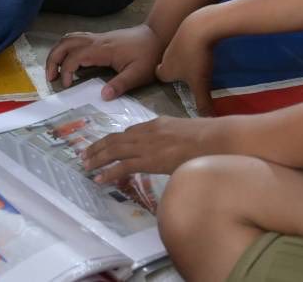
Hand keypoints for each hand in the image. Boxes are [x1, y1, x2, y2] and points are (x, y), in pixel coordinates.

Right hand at [46, 23, 164, 96]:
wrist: (158, 36)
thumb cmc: (149, 55)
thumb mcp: (139, 73)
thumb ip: (121, 85)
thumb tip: (103, 96)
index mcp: (103, 49)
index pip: (74, 56)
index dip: (66, 71)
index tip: (67, 85)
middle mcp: (97, 40)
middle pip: (65, 43)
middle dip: (53, 59)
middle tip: (49, 78)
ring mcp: (98, 37)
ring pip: (69, 38)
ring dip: (58, 52)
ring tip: (54, 70)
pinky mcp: (101, 38)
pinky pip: (77, 39)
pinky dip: (67, 49)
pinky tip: (70, 62)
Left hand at [81, 116, 227, 184]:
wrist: (217, 139)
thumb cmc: (211, 138)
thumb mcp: (189, 133)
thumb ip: (178, 139)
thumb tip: (179, 151)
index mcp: (158, 124)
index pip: (131, 132)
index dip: (116, 140)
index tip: (106, 146)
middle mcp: (148, 131)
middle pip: (117, 138)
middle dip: (99, 146)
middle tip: (86, 154)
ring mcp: (148, 145)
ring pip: (115, 150)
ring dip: (98, 157)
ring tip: (86, 165)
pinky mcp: (150, 160)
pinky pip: (123, 166)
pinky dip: (109, 172)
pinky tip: (99, 178)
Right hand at [156, 6, 223, 115]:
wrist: (200, 26)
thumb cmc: (196, 57)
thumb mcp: (201, 84)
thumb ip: (202, 103)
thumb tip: (208, 121)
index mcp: (165, 70)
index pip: (160, 77)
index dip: (166, 81)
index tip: (174, 85)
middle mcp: (166, 57)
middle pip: (166, 66)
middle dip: (174, 71)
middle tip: (186, 77)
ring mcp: (174, 42)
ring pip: (175, 53)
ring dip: (183, 58)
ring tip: (196, 63)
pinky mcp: (184, 31)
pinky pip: (185, 42)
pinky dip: (191, 47)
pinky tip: (201, 49)